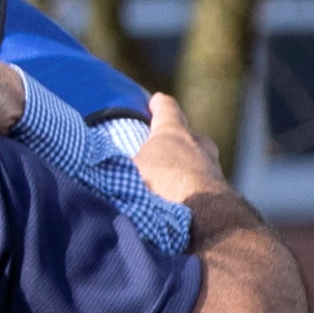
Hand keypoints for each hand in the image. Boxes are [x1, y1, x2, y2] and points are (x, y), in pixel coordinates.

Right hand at [124, 90, 228, 207]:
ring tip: (166, 182)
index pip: (167, 109)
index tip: (157, 100)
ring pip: (197, 160)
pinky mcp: (219, 190)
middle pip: (186, 135)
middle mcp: (197, 144)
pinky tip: (177, 201)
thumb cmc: (160, 184)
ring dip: (183, 168)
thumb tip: (94, 165)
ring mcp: (212, 167)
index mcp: (173, 132)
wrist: (199, 212)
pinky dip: (190, 189)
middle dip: (174, 142)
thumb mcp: (125, 170)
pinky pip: (200, 183)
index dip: (160, 104)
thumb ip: (114, 165)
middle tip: (161, 149)